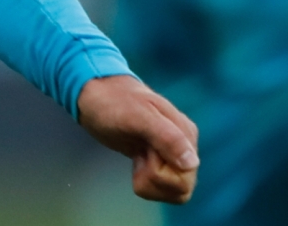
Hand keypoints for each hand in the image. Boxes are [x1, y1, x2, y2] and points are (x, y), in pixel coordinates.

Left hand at [76, 75, 199, 203]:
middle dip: (154, 179)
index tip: (144, 152)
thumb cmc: (114, 102)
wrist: (95, 95)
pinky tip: (137, 162)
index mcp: (186, 134)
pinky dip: (147, 182)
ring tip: (137, 159)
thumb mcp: (137, 116)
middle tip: (139, 156)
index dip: (160, 173)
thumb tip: (192, 164)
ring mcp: (173, 155)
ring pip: (173, 191)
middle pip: (181, 187)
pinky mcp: (160, 161)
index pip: (185, 176)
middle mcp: (185, 146)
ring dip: (150, 182)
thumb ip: (166, 137)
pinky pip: (163, 187)